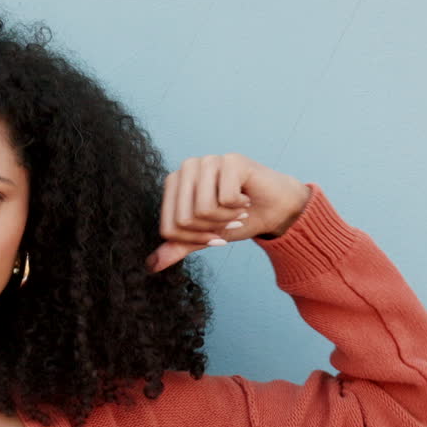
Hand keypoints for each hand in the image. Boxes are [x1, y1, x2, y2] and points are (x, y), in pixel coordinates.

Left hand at [146, 153, 311, 271]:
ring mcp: (207, 161)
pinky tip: (246, 198)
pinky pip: (225, 199)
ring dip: (226, 219)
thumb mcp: (204, 236)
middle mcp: (186, 168)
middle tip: (229, 222)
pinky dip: (239, 208)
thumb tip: (151, 266)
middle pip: (184, 220)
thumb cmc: (238, 219)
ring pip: (203, 209)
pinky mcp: (230, 160)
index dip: (194, 240)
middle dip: (210, 230)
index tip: (214, 236)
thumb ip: (178, 246)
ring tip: (237, 211)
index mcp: (173, 183)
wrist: (275, 209)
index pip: (169, 228)